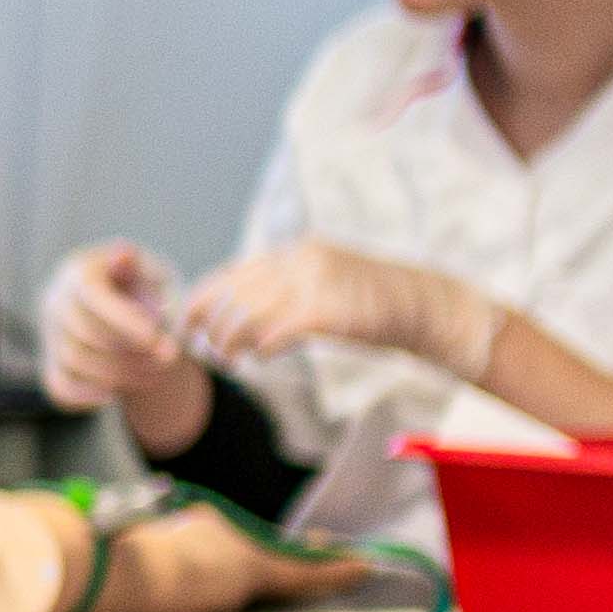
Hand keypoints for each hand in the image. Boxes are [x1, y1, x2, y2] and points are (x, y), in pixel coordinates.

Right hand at [38, 241, 190, 412]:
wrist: (130, 310)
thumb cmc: (149, 289)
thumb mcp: (155, 274)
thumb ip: (143, 272)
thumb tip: (124, 254)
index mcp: (80, 271)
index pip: (91, 295)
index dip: (121, 319)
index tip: (154, 338)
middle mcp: (56, 301)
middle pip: (84, 333)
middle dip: (129, 352)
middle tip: (169, 358)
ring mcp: (50, 334)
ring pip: (75, 362)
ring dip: (119, 374)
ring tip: (157, 373)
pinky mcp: (52, 364)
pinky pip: (61, 387)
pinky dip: (89, 395)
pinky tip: (118, 391)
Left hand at [180, 241, 502, 383]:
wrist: (423, 305)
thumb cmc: (372, 303)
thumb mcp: (323, 283)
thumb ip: (285, 289)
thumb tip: (243, 313)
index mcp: (294, 252)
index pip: (232, 273)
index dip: (204, 299)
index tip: (189, 323)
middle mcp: (299, 260)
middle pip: (233, 293)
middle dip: (211, 325)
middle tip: (210, 350)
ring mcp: (313, 283)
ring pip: (248, 314)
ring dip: (231, 341)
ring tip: (232, 359)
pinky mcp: (327, 311)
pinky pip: (277, 331)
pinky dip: (263, 346)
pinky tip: (264, 357)